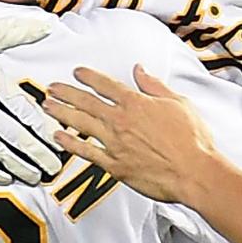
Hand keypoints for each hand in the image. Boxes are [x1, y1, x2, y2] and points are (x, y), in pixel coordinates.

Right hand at [0, 15, 64, 185]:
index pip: (25, 110)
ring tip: (36, 177)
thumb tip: (46, 26)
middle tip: (54, 168)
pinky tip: (4, 178)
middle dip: (37, 153)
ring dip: (18, 165)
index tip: (60, 140)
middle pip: (15, 135)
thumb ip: (18, 31)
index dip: (44, 128)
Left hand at [44, 66, 217, 203]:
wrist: (193, 172)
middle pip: (86, 102)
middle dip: (66, 92)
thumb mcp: (177, 103)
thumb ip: (154, 86)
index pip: (106, 85)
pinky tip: (59, 137)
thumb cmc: (191, 140)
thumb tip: (140, 70)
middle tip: (52, 87)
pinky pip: (86, 152)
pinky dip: (70, 144)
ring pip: (81, 123)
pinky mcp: (114, 165)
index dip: (89, 77)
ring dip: (61, 113)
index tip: (78, 72)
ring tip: (48, 106)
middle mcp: (121, 121)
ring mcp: (115, 143)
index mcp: (136, 103)